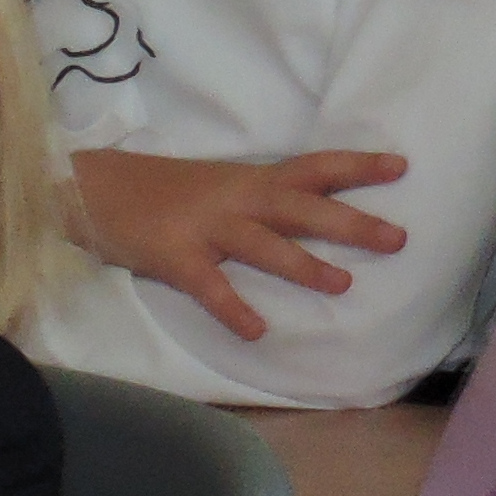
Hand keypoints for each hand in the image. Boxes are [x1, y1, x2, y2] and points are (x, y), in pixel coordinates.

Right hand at [69, 147, 410, 341]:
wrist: (93, 187)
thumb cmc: (164, 191)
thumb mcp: (223, 186)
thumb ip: (264, 200)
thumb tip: (320, 216)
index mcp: (251, 179)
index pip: (314, 167)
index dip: (357, 166)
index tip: (402, 167)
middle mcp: (236, 199)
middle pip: (302, 207)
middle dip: (351, 222)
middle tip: (398, 239)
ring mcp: (205, 227)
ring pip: (264, 245)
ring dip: (304, 265)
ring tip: (343, 284)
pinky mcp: (174, 255)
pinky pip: (209, 285)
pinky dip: (233, 308)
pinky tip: (257, 330)